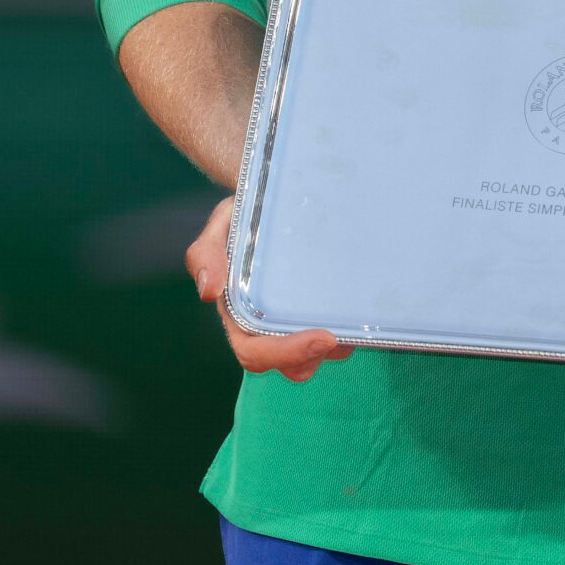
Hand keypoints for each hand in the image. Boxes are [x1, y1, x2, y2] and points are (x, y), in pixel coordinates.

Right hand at [186, 196, 354, 382]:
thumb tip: (208, 291)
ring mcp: (291, 318)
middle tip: (339, 339)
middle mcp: (264, 324)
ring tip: (354, 330)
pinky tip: (359, 314)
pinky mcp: (315, 307)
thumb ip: (205, 255)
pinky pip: (331, 335)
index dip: (284, 353)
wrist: (271, 200)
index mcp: (238, 313)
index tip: (323, 338)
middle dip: (310, 359)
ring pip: (311, 357)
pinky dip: (346, 333)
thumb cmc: (243, 217)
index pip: (253, 351)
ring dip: (333, 351)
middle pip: (285, 364)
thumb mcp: (221, 226)